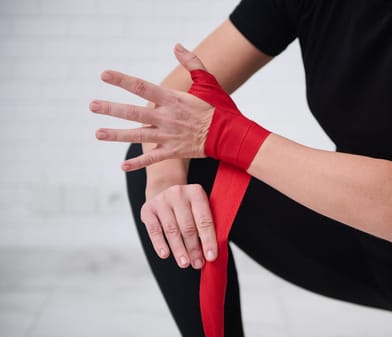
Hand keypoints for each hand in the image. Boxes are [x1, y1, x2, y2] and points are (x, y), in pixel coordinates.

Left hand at [90, 44, 213, 171]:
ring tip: (98, 133)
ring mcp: (169, 136)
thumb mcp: (207, 82)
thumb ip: (192, 62)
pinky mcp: (173, 151)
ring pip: (138, 135)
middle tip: (92, 106)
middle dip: (111, 109)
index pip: (143, 87)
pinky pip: (152, 159)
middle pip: (134, 112)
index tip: (104, 75)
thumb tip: (176, 46)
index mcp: (173, 99)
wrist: (230, 135)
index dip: (122, 80)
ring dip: (116, 135)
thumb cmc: (219, 107)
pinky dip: (138, 164)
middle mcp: (167, 118)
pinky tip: (122, 166)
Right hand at [141, 183, 216, 268]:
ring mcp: (161, 200)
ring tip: (184, 263)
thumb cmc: (187, 206)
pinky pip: (154, 230)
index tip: (211, 256)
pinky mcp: (148, 209)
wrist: (164, 191)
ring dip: (179, 250)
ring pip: (172, 230)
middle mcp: (178, 194)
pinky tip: (165, 255)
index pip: (204, 220)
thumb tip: (210, 252)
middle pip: (188, 226)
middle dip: (194, 248)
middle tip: (198, 264)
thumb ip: (206, 225)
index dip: (209, 240)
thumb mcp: (200, 207)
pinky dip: (160, 244)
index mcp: (196, 192)